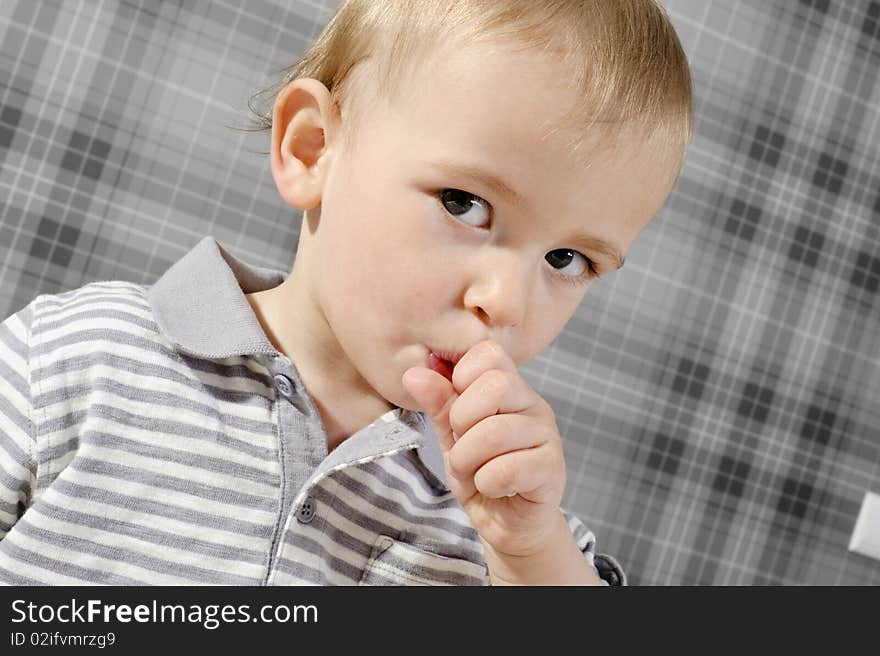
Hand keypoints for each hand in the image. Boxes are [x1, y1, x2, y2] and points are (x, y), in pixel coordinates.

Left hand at [401, 339, 567, 560]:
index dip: (461, 377)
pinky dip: (486, 483)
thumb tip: (412, 374)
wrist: (508, 524)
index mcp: (510, 389)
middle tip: (461, 445)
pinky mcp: (552, 470)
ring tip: (472, 472)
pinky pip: (507, 469)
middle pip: (495, 385)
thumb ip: (439, 404)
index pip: (488, 353)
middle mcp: (533, 406)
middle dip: (462, 421)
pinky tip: (493, 488)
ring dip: (468, 460)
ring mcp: (547, 436)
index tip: (456, 411)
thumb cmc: (482, 473)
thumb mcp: (451, 436)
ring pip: (496, 432)